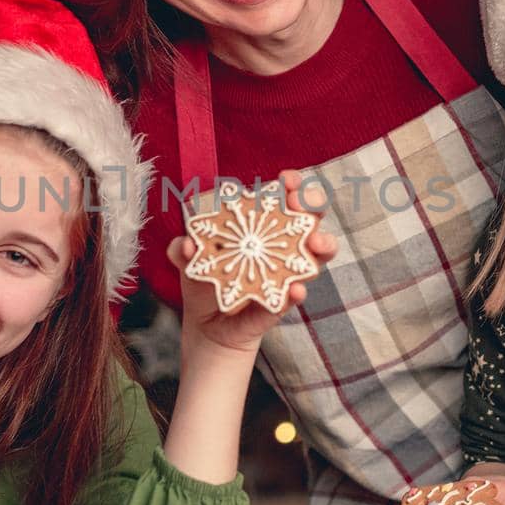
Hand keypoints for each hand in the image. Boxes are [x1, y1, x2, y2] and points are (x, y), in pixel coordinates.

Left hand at [169, 170, 337, 355]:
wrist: (207, 324)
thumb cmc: (205, 278)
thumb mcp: (189, 260)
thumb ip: (182, 248)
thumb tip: (188, 244)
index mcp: (263, 223)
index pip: (284, 196)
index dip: (292, 184)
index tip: (287, 179)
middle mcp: (283, 243)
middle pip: (310, 216)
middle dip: (313, 204)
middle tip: (301, 205)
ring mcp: (288, 271)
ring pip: (317, 253)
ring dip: (322, 244)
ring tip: (315, 243)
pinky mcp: (283, 301)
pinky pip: (296, 295)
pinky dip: (297, 292)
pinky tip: (295, 290)